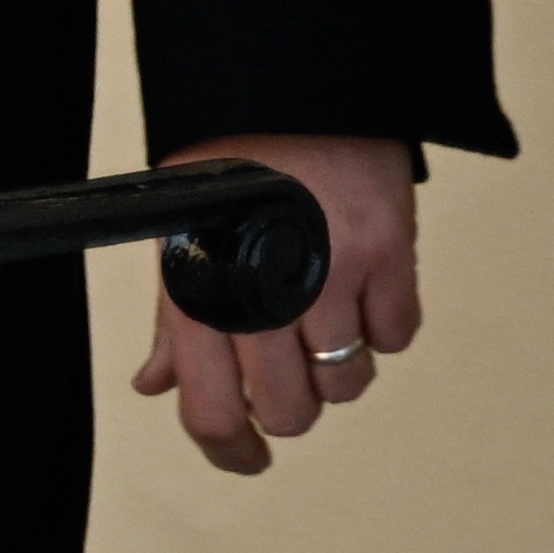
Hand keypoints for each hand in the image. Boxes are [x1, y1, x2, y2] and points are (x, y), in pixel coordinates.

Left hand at [130, 133, 417, 477]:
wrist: (288, 92)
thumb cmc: (226, 171)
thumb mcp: (181, 240)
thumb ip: (174, 324)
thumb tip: (155, 387)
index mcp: (198, 294)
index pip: (211, 412)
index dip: (231, 452)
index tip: (247, 460)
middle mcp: (261, 294)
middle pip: (291, 412)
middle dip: (292, 410)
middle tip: (291, 379)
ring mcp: (329, 275)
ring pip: (348, 383)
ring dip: (340, 370)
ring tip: (325, 325)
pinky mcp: (386, 252)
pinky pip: (397, 336)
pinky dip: (385, 329)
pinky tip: (363, 295)